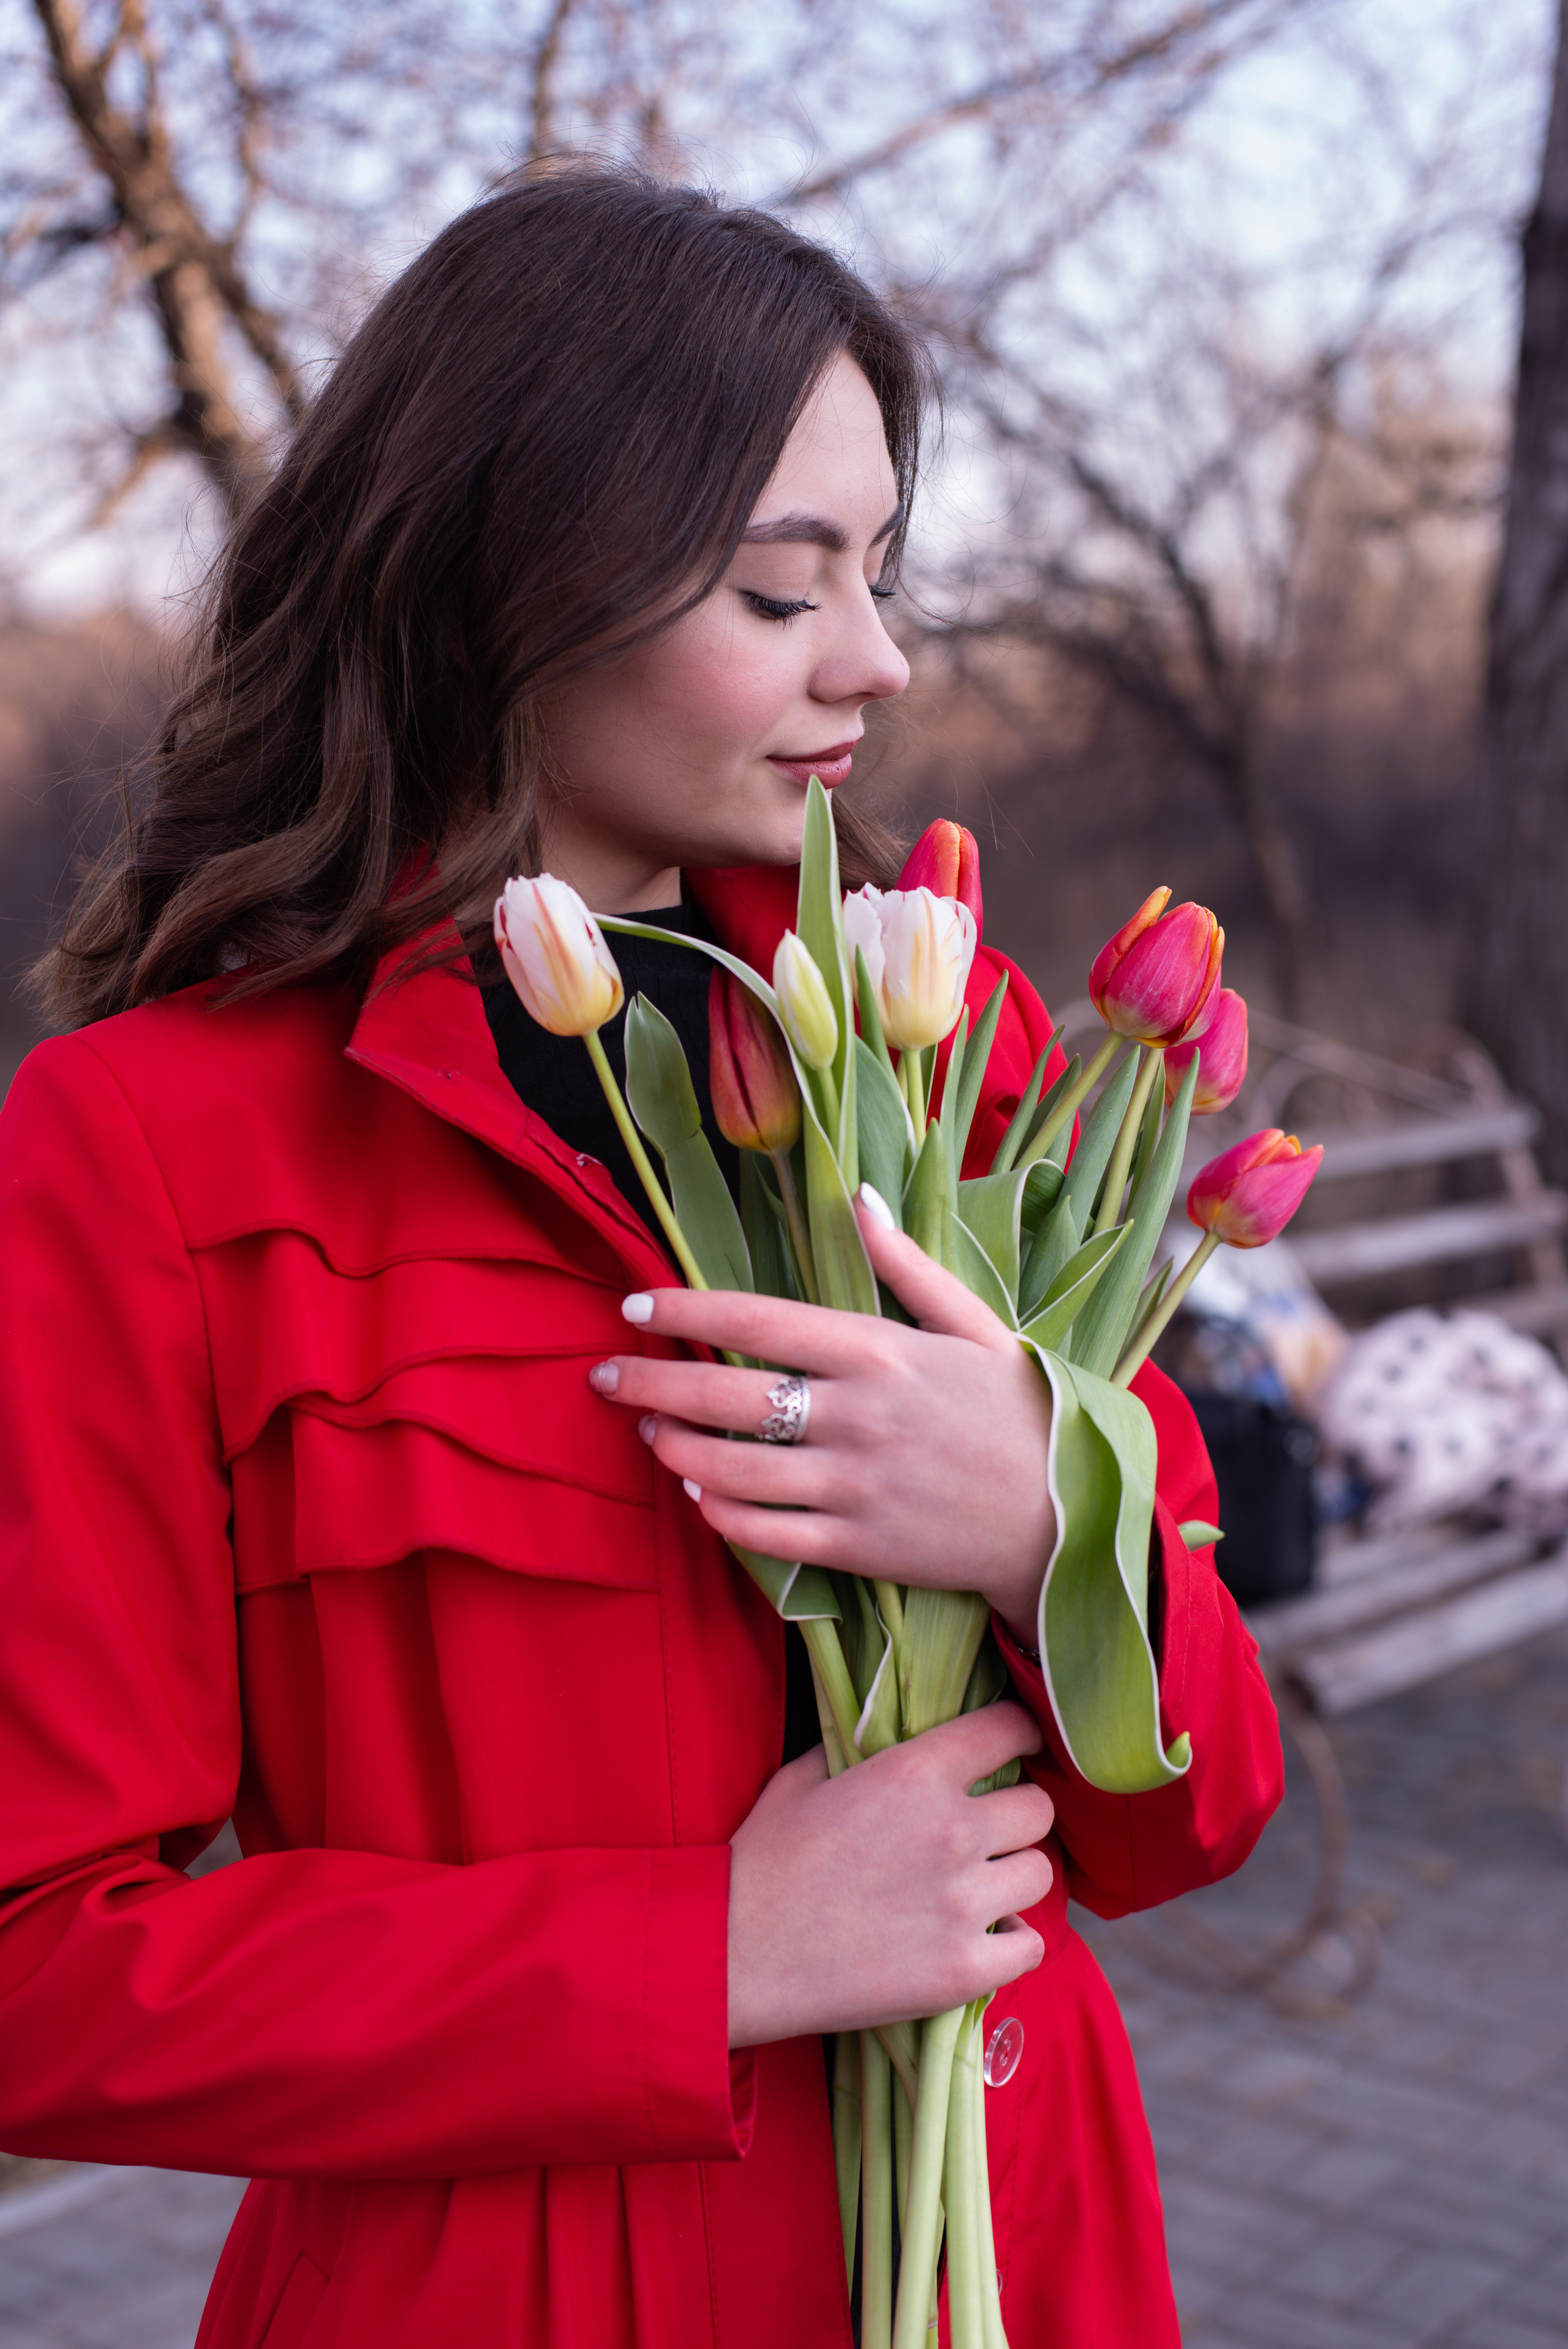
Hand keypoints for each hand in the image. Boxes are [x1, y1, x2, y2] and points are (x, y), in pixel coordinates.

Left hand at [587, 1198, 1055, 1642]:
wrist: (1069, 1520)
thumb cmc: (1023, 1412)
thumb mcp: (978, 1325)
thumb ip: (909, 1266)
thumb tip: (861, 1199)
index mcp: (881, 1352)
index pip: (756, 1319)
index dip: (684, 1309)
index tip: (634, 1305)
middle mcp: (857, 1417)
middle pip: (725, 1394)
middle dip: (650, 1381)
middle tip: (603, 1375)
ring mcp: (854, 1487)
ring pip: (731, 1468)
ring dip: (674, 1448)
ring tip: (646, 1429)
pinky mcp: (859, 1547)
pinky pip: (764, 1533)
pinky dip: (718, 1512)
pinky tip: (697, 1490)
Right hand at [726, 1703, 1054, 2045]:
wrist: (734, 1953)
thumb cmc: (760, 1861)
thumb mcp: (804, 1778)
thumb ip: (860, 1749)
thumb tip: (888, 1736)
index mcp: (913, 1772)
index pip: (1008, 1730)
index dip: (1019, 1735)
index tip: (1017, 1749)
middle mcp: (951, 1830)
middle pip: (1037, 1810)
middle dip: (1015, 1818)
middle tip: (987, 1834)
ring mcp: (961, 1904)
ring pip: (1040, 1875)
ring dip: (1013, 1878)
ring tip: (979, 1889)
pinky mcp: (963, 1969)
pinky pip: (1030, 1946)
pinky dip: (1011, 1942)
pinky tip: (981, 1938)